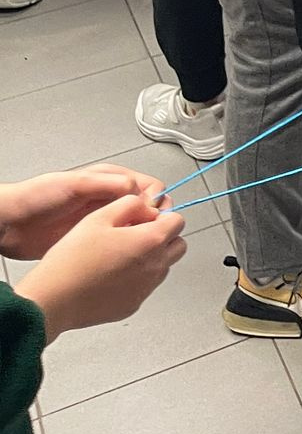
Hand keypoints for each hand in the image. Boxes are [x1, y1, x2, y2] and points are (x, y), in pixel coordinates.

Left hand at [0, 166, 163, 258]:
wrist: (9, 225)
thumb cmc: (35, 198)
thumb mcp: (76, 185)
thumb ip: (110, 184)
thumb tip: (142, 190)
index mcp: (110, 180)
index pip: (150, 187)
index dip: (156, 200)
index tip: (151, 214)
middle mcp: (110, 199)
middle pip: (147, 208)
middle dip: (153, 220)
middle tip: (147, 231)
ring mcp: (103, 221)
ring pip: (136, 227)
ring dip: (140, 235)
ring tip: (136, 244)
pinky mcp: (94, 240)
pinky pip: (119, 243)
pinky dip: (126, 248)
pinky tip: (123, 253)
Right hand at [14, 194, 186, 342]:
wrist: (52, 300)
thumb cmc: (71, 260)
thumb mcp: (98, 217)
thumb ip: (129, 204)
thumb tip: (146, 206)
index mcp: (150, 241)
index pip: (178, 221)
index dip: (162, 216)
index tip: (145, 218)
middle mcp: (155, 266)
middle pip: (178, 245)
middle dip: (163, 237)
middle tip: (136, 235)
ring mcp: (145, 289)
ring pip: (163, 267)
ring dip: (151, 258)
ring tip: (118, 255)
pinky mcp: (133, 305)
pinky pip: (145, 287)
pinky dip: (136, 279)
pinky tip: (109, 275)